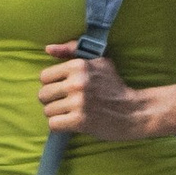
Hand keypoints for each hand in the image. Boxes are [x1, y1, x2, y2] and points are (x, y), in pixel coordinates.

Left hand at [37, 44, 152, 139]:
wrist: (132, 111)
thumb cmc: (113, 85)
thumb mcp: (98, 61)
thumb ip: (72, 50)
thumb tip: (48, 49)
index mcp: (79, 65)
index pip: (44, 76)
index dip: (52, 84)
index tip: (64, 89)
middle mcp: (78, 82)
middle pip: (43, 94)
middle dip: (52, 100)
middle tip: (66, 103)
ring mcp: (78, 103)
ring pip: (48, 111)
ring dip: (57, 114)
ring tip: (71, 112)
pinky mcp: (80, 121)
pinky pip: (53, 124)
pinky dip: (60, 125)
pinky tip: (71, 122)